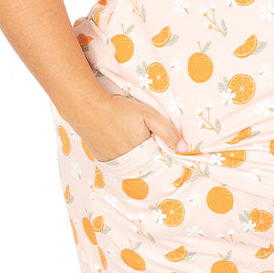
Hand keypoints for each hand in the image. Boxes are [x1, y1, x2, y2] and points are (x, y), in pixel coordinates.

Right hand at [71, 94, 188, 160]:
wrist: (88, 108)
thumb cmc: (120, 109)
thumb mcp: (148, 115)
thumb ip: (167, 131)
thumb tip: (185, 149)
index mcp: (142, 154)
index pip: (158, 163)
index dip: (163, 156)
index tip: (166, 150)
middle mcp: (127, 163)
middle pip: (145, 164)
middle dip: (150, 156)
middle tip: (148, 141)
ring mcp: (113, 163)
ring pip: (131, 164)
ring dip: (135, 157)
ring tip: (132, 139)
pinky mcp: (102, 159)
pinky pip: (117, 162)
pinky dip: (122, 156)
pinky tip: (120, 142)